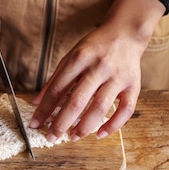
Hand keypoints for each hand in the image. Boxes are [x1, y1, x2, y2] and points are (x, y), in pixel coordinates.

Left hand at [30, 0, 164, 139]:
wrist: (126, 32)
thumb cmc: (95, 46)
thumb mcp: (71, 56)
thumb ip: (55, 78)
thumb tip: (37, 103)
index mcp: (79, 58)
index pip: (57, 88)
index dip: (44, 108)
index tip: (35, 123)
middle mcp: (98, 67)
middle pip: (77, 100)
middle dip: (62, 122)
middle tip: (51, 137)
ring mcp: (117, 77)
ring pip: (100, 107)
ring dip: (84, 126)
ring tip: (73, 137)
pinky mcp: (133, 85)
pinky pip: (125, 109)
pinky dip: (113, 125)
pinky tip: (100, 134)